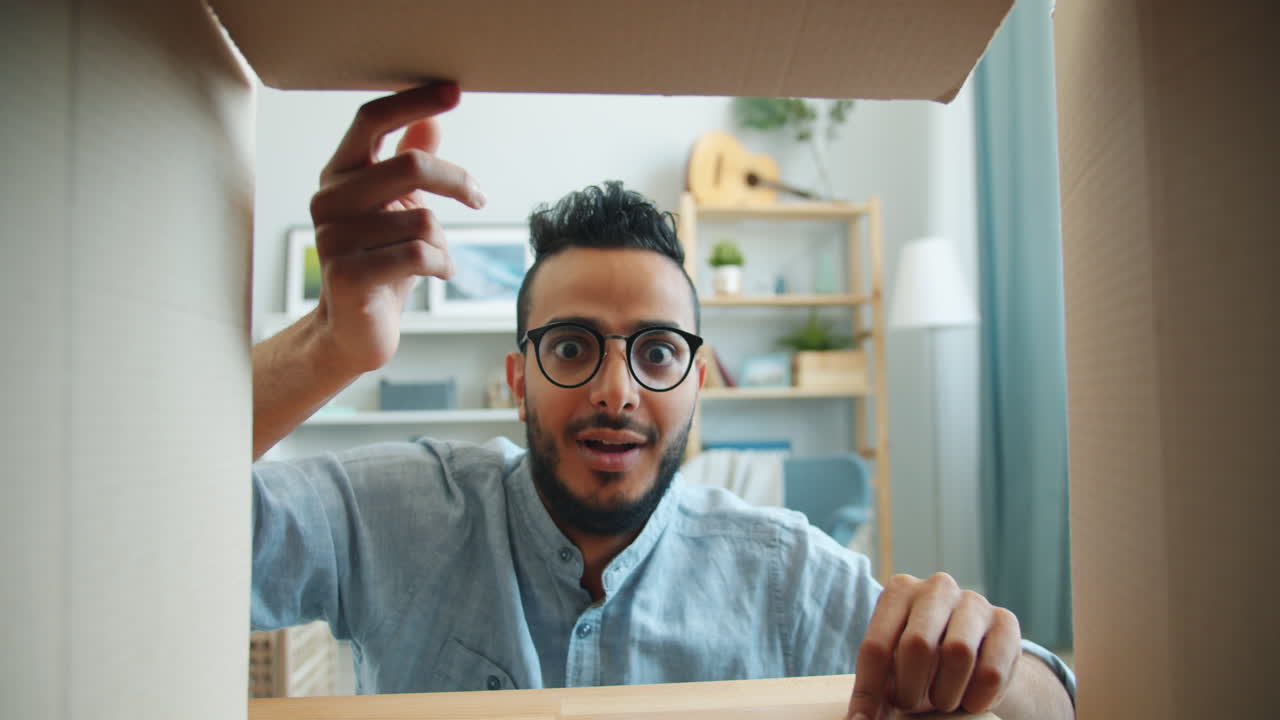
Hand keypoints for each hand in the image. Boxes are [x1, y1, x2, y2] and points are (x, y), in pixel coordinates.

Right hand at [308, 82, 485, 374]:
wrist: (354, 330)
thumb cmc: (381, 263)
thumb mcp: (397, 210)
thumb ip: (406, 165)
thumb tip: (431, 121)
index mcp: (339, 174)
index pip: (372, 120)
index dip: (413, 101)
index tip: (453, 91)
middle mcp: (328, 199)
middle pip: (410, 165)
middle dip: (457, 182)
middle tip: (479, 197)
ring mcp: (333, 237)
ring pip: (423, 219)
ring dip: (443, 242)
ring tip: (435, 258)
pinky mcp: (348, 274)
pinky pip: (421, 254)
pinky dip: (442, 264)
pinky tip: (438, 274)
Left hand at [846, 573, 1020, 718]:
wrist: (976, 653)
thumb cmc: (920, 662)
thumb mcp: (892, 668)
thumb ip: (875, 689)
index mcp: (899, 591)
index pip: (876, 646)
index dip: (869, 691)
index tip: (866, 719)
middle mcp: (937, 587)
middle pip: (917, 645)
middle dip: (911, 689)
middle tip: (910, 705)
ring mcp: (974, 601)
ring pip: (959, 654)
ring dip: (946, 693)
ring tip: (941, 701)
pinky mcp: (1006, 622)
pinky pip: (992, 670)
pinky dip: (978, 697)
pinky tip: (970, 701)